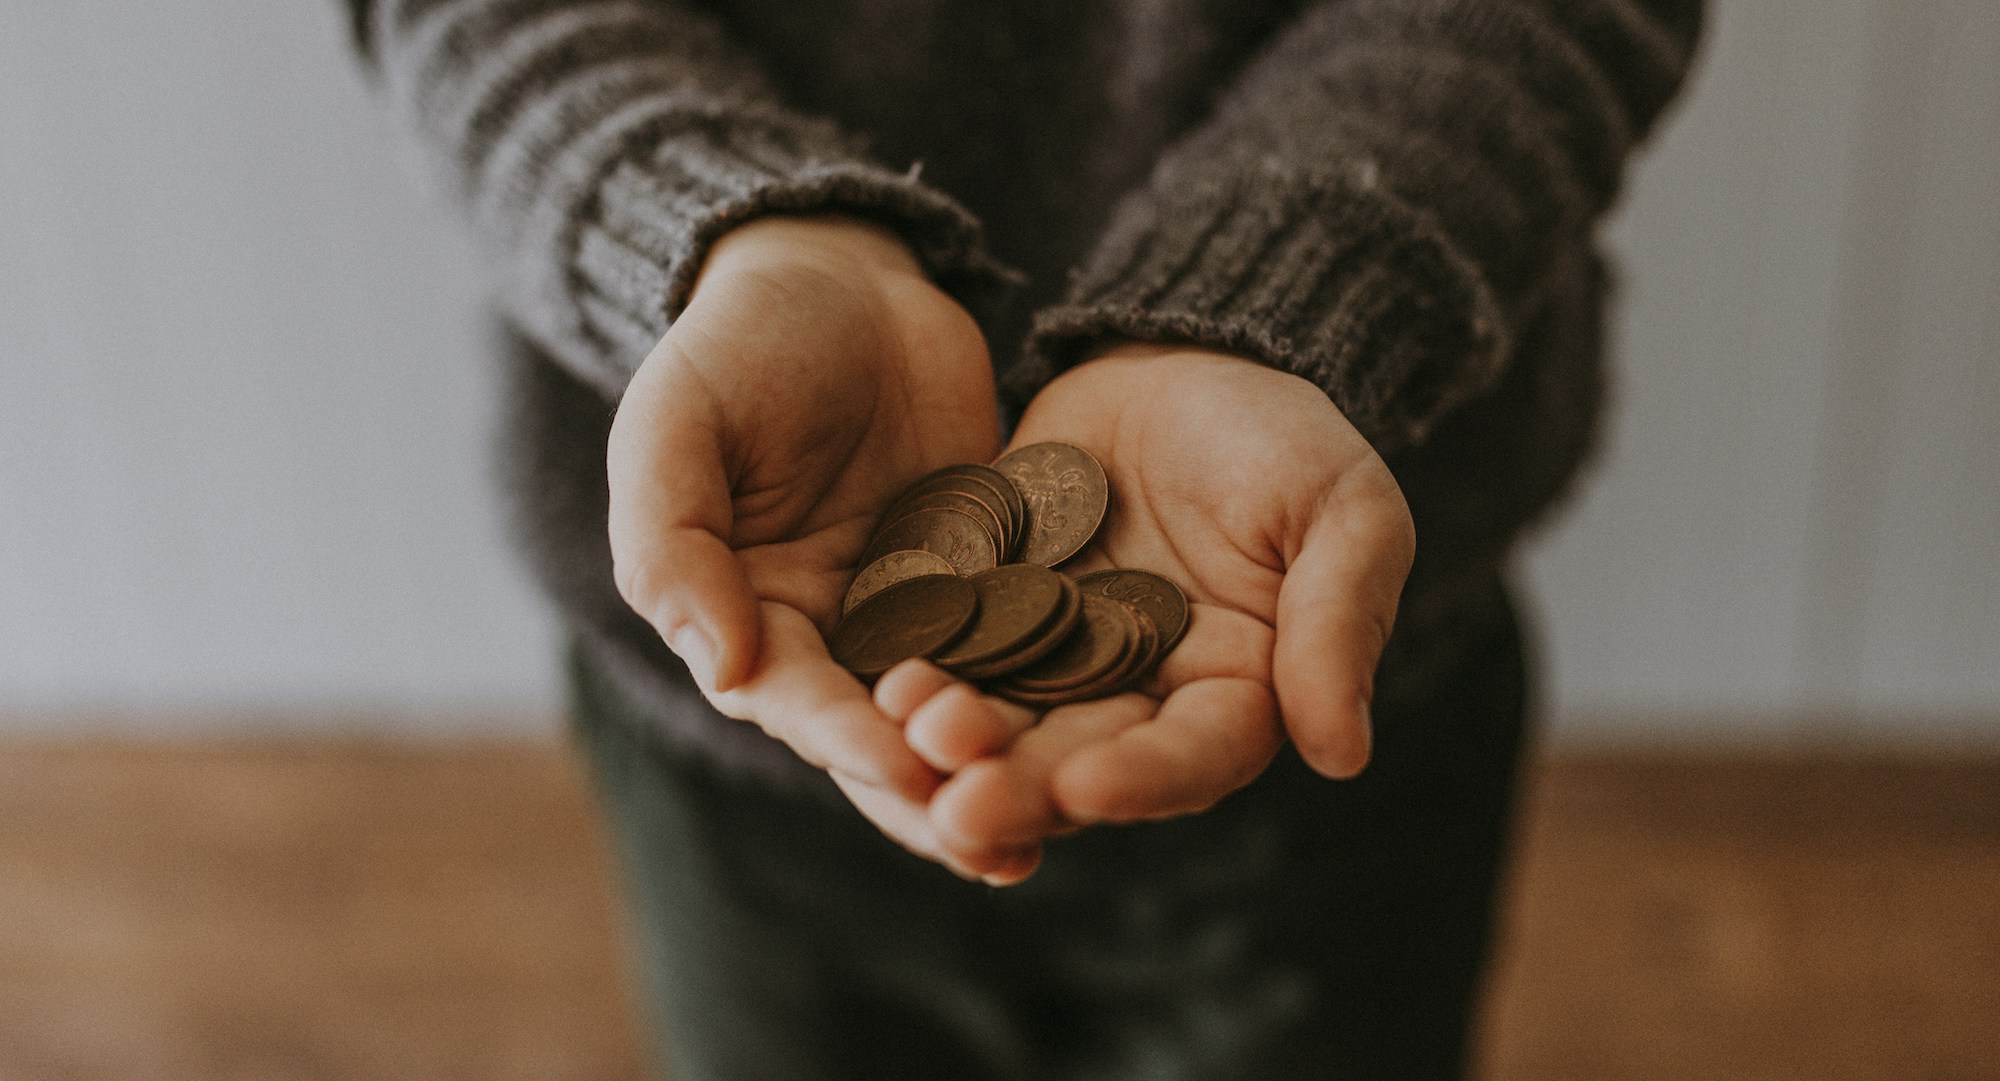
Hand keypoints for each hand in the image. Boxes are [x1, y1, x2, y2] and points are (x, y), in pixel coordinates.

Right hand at [606, 215, 1004, 858]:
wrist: (838, 273)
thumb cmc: (737, 343)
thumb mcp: (677, 424)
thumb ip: (676, 543)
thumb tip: (725, 670)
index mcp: (746, 616)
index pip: (797, 701)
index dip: (847, 738)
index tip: (905, 768)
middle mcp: (832, 635)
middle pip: (883, 736)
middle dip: (936, 792)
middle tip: (998, 844)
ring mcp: (917, 611)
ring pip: (960, 709)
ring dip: (1000, 768)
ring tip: (1056, 824)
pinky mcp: (991, 576)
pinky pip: (1024, 641)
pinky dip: (1056, 690)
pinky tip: (1112, 729)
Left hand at [881, 344, 1415, 879]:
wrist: (1179, 358)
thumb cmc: (1284, 435)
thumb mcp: (1343, 511)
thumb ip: (1337, 623)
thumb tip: (1343, 755)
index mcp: (1235, 692)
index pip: (1193, 756)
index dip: (1142, 780)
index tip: (1084, 788)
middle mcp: (1138, 696)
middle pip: (1080, 761)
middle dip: (1021, 786)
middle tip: (958, 806)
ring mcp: (1053, 658)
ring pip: (1003, 720)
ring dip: (955, 743)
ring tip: (909, 736)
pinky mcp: (985, 609)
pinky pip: (947, 648)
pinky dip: (915, 668)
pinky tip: (876, 680)